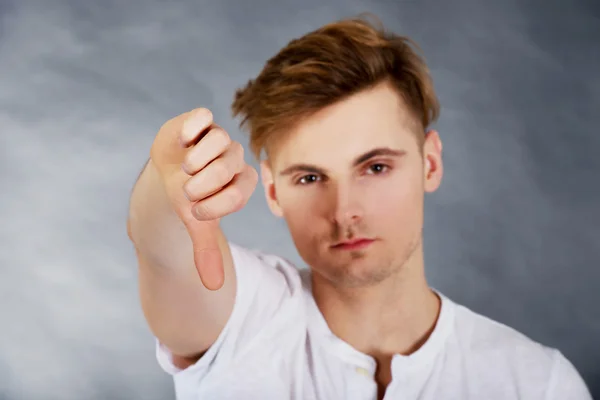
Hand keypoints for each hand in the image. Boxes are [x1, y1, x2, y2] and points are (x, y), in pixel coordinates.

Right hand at [150, 108, 257, 288]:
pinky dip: (191, 130)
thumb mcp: (196, 222)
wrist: (169, 169)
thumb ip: (207, 250)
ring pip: (218, 142)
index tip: (195, 212)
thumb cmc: (188, 196)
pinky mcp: (201, 120)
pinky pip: (203, 117)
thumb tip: (215, 287)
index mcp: (242, 182)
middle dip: (201, 183)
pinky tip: (182, 142)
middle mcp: (235, 157)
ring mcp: (219, 137)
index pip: (238, 194)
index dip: (214, 205)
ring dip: (195, 160)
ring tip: (184, 168)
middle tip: (186, 190)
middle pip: (227, 167)